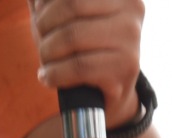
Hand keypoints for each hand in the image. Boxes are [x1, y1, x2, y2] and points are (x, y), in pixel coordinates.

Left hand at [29, 0, 143, 122]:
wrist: (108, 93)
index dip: (46, 2)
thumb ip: (51, 1)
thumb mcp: (67, 17)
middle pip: (70, 6)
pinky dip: (54, 74)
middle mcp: (131, 9)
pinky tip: (48, 77)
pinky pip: (78, 66)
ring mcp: (131, 39)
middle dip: (44, 25)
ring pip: (72, 36)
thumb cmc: (82, 48)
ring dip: (47, 52)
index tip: (39, 17)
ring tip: (46, 61)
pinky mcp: (125, 69)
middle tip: (41, 42)